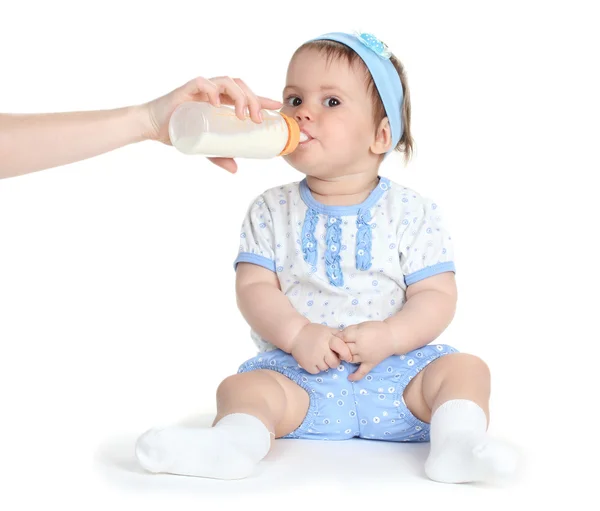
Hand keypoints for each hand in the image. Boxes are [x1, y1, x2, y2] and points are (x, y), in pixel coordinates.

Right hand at [141, 76, 282, 172]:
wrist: (154, 127)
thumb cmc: (180, 131)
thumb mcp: (205, 147)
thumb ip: (220, 156)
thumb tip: (236, 170)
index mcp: (221, 102)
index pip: (246, 95)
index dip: (263, 99)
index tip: (278, 107)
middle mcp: (214, 92)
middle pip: (241, 87)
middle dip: (254, 100)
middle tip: (258, 119)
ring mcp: (202, 89)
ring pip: (227, 82)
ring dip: (239, 96)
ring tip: (242, 115)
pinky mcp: (187, 89)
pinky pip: (203, 83)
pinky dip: (212, 91)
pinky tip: (217, 103)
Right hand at [290, 323, 352, 374]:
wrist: (295, 335)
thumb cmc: (313, 332)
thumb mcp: (327, 330)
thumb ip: (338, 335)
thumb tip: (350, 342)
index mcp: (328, 339)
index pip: (342, 348)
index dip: (346, 354)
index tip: (347, 357)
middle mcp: (322, 349)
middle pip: (335, 363)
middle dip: (334, 361)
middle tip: (329, 356)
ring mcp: (314, 358)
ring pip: (326, 368)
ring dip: (325, 364)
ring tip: (320, 356)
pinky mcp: (307, 365)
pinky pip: (317, 371)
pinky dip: (317, 367)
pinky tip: (314, 360)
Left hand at [334, 321, 397, 381]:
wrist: (392, 337)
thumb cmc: (376, 329)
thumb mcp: (362, 325)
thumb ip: (350, 330)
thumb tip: (339, 336)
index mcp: (359, 335)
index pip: (343, 337)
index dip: (339, 336)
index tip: (338, 336)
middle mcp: (361, 347)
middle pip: (344, 349)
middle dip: (341, 346)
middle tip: (341, 344)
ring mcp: (365, 357)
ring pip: (349, 359)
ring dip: (345, 357)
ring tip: (344, 354)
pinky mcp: (370, 363)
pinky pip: (362, 372)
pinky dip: (356, 376)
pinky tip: (349, 377)